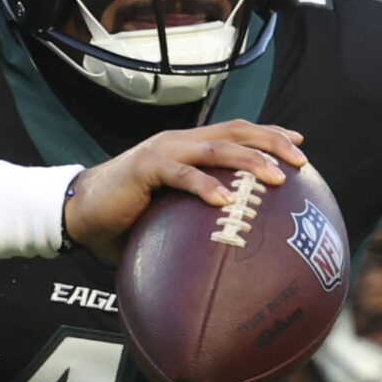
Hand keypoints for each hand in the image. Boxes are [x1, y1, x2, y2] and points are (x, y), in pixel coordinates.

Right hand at [62, 120, 306, 260]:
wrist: (81, 212)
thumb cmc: (128, 219)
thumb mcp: (172, 214)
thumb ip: (199, 218)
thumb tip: (235, 249)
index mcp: (189, 147)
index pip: (236, 132)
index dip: (269, 135)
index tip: (300, 146)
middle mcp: (180, 142)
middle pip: (236, 132)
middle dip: (272, 142)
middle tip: (300, 161)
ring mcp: (163, 151)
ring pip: (216, 148)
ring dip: (249, 161)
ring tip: (275, 177)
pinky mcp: (146, 167)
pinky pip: (182, 175)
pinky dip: (205, 186)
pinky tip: (226, 202)